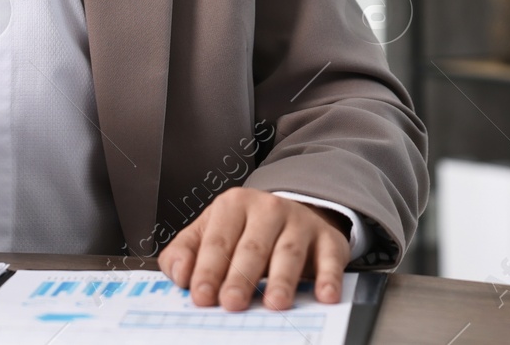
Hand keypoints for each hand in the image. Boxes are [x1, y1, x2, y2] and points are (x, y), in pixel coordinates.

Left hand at [158, 188, 349, 311]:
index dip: (208, 270)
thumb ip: (184, 252)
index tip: (201, 295)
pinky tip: (324, 295)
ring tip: (274, 303)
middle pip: (252, 247)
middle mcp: (267, 209)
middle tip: (232, 303)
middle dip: (240, 277)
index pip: (217, 241)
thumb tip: (179, 273)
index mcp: (233, 206)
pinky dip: (328, 277)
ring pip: (288, 252)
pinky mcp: (327, 239)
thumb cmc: (244, 231)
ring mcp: (299, 222)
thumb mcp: (209, 232)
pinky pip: (330, 258)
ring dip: (281, 279)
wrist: (291, 214)